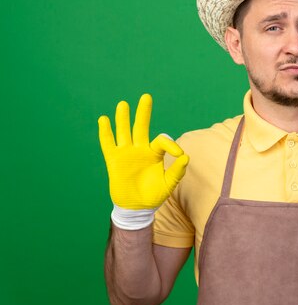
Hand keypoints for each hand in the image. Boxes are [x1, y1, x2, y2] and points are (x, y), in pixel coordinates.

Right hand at [98, 94, 188, 209]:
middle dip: (144, 112)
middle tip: (147, 96)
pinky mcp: (114, 160)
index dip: (171, 144)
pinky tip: (104, 120)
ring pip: (124, 132)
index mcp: (155, 153)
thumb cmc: (154, 195)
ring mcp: (126, 154)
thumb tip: (185, 157)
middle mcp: (140, 150)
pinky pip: (108, 144)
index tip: (179, 154)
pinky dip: (106, 133)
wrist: (137, 208)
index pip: (162, 140)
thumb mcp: (169, 184)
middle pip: (141, 127)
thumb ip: (177, 171)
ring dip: (123, 118)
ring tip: (123, 104)